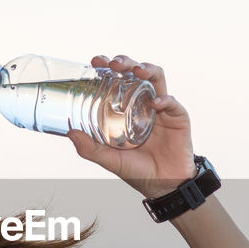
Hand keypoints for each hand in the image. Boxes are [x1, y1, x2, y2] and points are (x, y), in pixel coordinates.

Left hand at [66, 54, 196, 198]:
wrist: (165, 185)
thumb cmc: (138, 171)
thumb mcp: (109, 160)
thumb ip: (90, 149)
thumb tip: (70, 132)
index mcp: (126, 108)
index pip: (117, 80)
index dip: (107, 67)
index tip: (95, 61)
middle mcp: (143, 103)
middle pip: (136, 72)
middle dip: (125, 62)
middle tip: (114, 64)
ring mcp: (161, 108)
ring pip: (156, 78)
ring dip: (147, 69)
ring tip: (137, 70)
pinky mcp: (178, 117)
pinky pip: (171, 102)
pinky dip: (164, 99)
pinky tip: (154, 104)